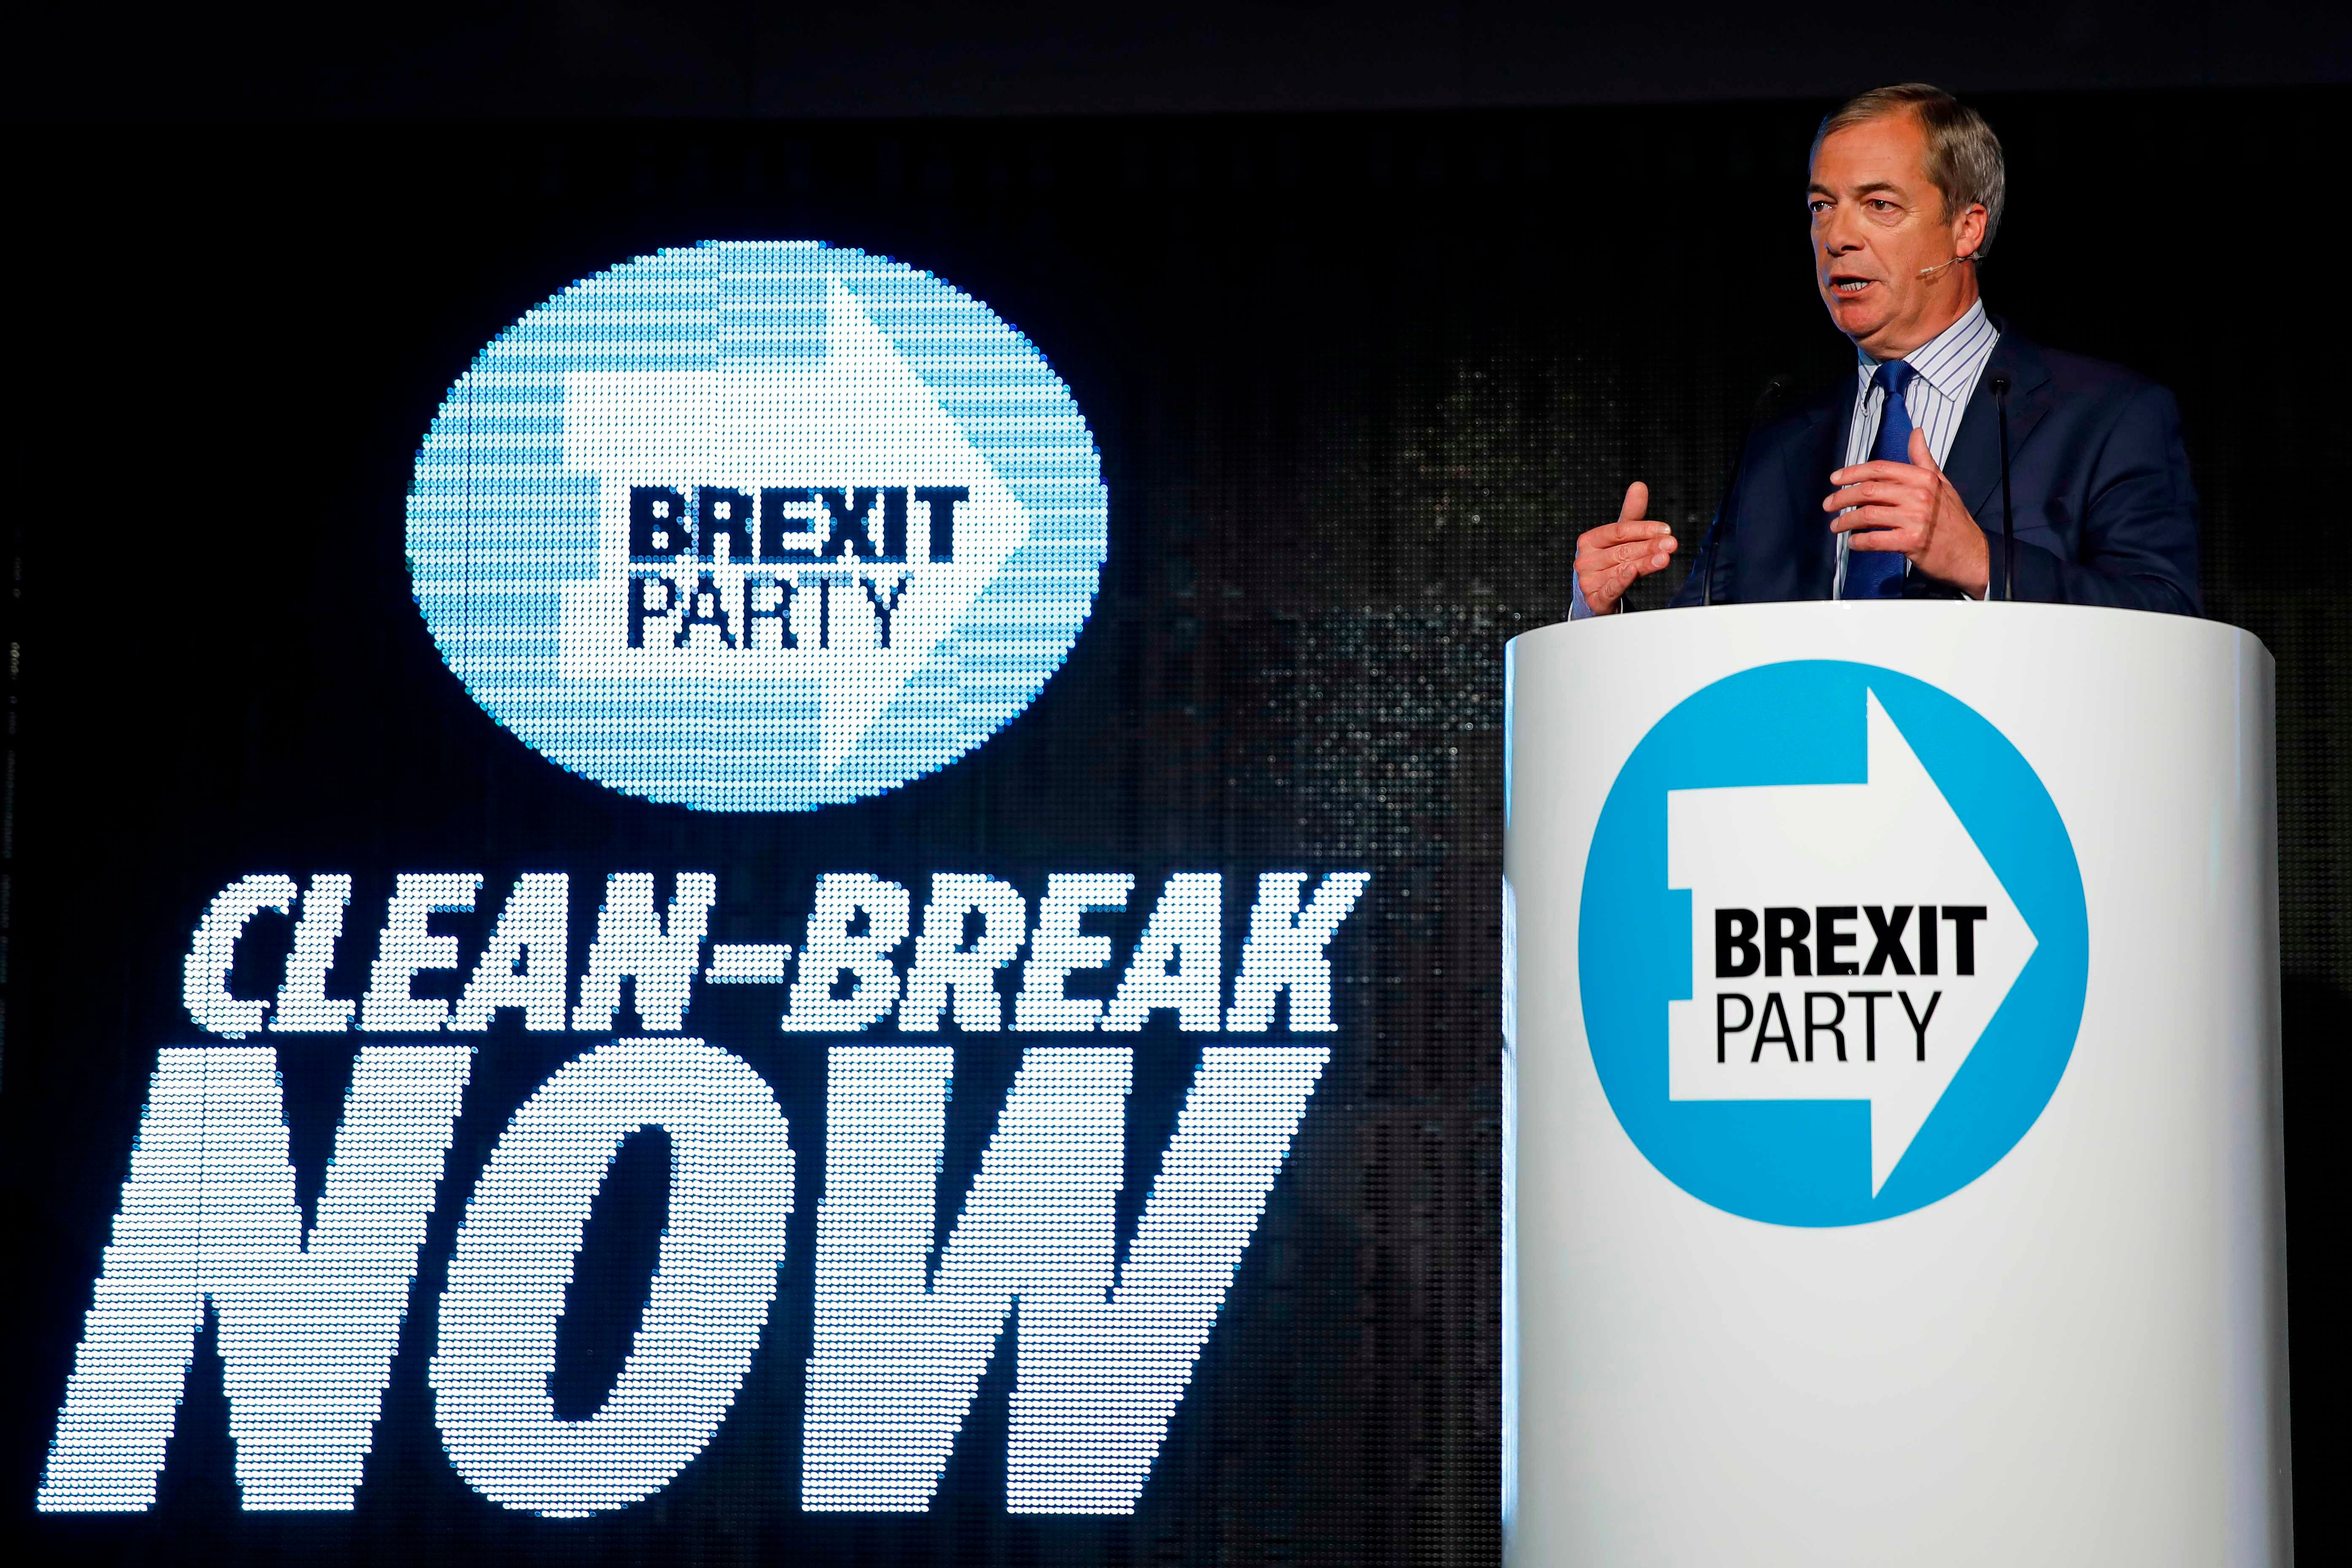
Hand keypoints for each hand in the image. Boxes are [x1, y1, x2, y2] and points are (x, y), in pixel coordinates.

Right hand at [1575, 483, 1678, 614]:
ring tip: (1664, 558)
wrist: (1595, 596)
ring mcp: (1588, 581)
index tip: (1666, 530)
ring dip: (1645, 563)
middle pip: (1623, 550)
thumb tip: (1639, 486)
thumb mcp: (1620, 539)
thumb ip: (1631, 514)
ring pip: (1622, 568)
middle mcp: (1585, 560)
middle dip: (1649, 546)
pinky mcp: (1594, 599)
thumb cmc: (1609, 563)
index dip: (1644, 529)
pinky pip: (1610, 589)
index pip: (1619, 531)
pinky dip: (1621, 581)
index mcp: (1589, 540)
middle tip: (1671, 544)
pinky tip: (1632, 572)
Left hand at [1825, 429, 1989, 597]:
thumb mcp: (1941, 483)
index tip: (1834, 479)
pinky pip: (1874, 539)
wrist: (1970, 552)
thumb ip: (1923, 460)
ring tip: (1836, 526)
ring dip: (1845, 521)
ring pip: (1867, 514)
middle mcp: (1918, 495)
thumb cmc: (1952, 518)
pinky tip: (1853, 542)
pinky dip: (1858, 541)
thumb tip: (1915, 433)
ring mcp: (1915, 519)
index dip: (1852, 472)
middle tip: (1828, 505)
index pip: (1880, 469)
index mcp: (1923, 478)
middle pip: (1868, 490)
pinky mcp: (1910, 542)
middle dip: (1842, 497)